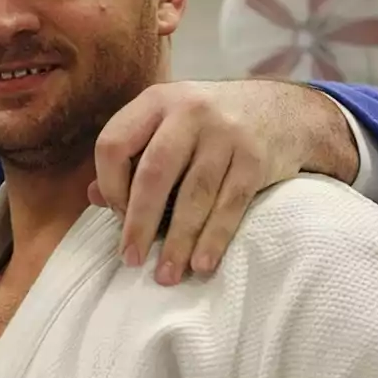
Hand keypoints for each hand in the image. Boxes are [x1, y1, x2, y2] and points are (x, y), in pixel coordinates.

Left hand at [91, 81, 355, 285]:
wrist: (285, 110)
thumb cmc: (207, 128)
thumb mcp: (166, 126)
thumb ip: (130, 158)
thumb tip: (92, 198)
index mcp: (156, 102)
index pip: (114, 144)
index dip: (109, 185)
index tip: (116, 215)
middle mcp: (190, 111)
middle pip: (154, 174)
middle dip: (139, 223)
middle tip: (131, 260)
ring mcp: (227, 133)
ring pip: (194, 195)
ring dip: (177, 241)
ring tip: (166, 275)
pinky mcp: (256, 157)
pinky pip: (230, 204)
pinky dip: (214, 238)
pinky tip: (201, 263)